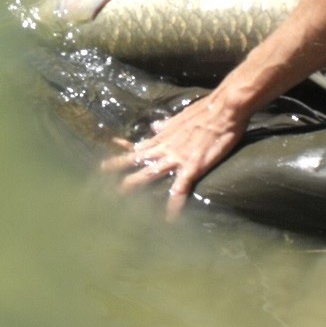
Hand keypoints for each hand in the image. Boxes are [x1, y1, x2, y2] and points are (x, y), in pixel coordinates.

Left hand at [101, 92, 247, 219]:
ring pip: (149, 173)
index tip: (105, 162)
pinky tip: (170, 218)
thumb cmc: (205, 111)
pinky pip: (180, 188)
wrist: (223, 109)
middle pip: (136, 161)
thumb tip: (155, 126)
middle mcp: (165, 148)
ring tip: (120, 196)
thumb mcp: (180, 117)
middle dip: (118, 171)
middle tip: (102, 182)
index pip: (137, 147)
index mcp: (163, 137)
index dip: (121, 154)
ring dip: (134, 185)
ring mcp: (176, 158)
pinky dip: (174, 204)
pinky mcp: (192, 166)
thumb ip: (166, 125)